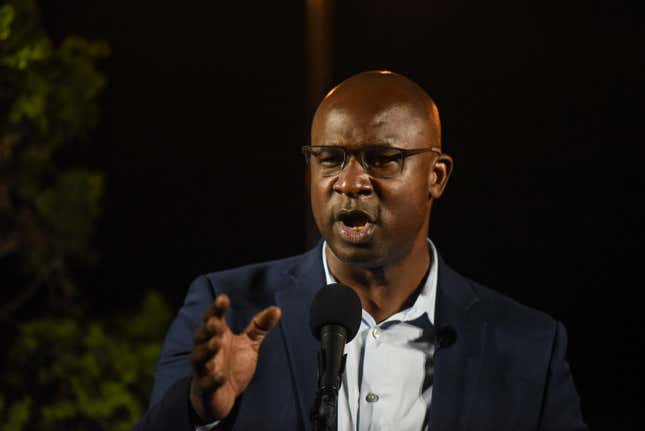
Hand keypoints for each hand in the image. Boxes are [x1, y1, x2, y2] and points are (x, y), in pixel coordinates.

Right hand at [189, 294, 281, 422]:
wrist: (222, 398)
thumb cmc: (233, 366)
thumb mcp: (248, 345)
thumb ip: (258, 327)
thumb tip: (276, 309)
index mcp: (217, 337)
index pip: (212, 319)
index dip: (216, 309)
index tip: (223, 298)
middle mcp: (207, 351)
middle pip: (201, 336)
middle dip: (208, 329)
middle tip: (216, 323)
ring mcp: (204, 370)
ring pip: (198, 358)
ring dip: (206, 349)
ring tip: (217, 342)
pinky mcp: (205, 389)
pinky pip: (206, 384)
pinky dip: (213, 379)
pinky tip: (222, 375)